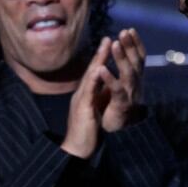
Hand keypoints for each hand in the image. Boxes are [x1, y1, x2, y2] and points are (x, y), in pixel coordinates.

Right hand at [60, 37, 110, 158]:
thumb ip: (96, 98)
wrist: (77, 149)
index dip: (102, 58)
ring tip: (106, 46)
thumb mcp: (93, 110)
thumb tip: (103, 88)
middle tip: (109, 37)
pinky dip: (94, 80)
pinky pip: (89, 92)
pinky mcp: (83, 109)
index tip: (110, 43)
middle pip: (92, 69)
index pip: (95, 72)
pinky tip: (99, 70)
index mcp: (87, 94)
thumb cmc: (87, 131)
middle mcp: (82, 94)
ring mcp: (81, 100)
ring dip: (98, 60)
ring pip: (90, 76)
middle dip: (101, 53)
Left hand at [98, 28, 144, 132]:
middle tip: (124, 32)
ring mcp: (129, 96)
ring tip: (115, 44)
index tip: (130, 30)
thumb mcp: (113, 88)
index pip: (137, 59)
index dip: (135, 45)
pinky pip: (117, 90)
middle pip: (135, 63)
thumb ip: (116, 73)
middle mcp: (135, 87)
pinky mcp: (121, 106)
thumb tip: (115, 54)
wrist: (106, 136)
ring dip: (121, 58)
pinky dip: (110, 79)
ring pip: (128, 74)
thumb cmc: (107, 112)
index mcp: (133, 81)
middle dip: (130, 46)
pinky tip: (102, 69)